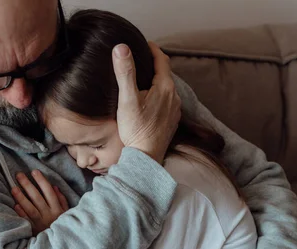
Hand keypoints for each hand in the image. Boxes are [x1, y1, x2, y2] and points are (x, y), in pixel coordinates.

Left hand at [12, 170, 68, 234]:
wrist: (59, 246)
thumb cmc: (63, 227)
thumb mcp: (66, 213)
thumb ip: (61, 200)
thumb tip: (54, 187)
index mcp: (57, 209)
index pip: (48, 191)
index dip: (41, 181)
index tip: (34, 172)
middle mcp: (48, 215)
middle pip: (37, 197)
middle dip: (28, 185)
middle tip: (19, 175)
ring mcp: (40, 223)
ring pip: (30, 208)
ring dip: (21, 198)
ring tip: (13, 188)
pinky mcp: (33, 231)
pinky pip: (26, 220)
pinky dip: (21, 213)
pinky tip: (15, 205)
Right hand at [112, 42, 180, 162]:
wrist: (146, 157)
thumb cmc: (136, 129)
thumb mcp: (127, 99)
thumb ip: (125, 72)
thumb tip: (121, 48)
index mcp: (165, 87)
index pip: (162, 59)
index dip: (152, 48)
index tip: (143, 43)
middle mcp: (174, 96)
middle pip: (165, 73)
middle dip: (154, 65)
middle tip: (140, 60)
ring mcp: (175, 110)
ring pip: (167, 88)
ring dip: (156, 81)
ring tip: (143, 80)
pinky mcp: (172, 121)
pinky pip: (167, 102)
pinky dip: (159, 96)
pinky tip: (149, 101)